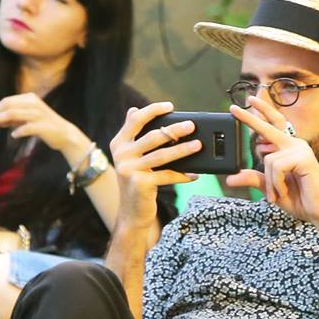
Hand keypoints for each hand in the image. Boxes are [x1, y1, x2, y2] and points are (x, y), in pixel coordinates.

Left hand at [0, 93, 86, 158]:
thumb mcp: (27, 117)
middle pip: (7, 105)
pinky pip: (26, 128)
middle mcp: (34, 103)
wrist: (65, 134)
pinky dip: (17, 131)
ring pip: (13, 114)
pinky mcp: (43, 126)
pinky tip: (14, 135)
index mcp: (29, 98)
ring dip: (0, 121)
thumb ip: (13, 116)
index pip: (6, 101)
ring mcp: (39, 114)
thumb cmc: (44, 126)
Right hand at [109, 102, 198, 230]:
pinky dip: (183, 175)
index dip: (153, 110)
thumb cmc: (137, 180)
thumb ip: (133, 135)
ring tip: (198, 145)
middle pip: (153, 137)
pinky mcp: (140, 184)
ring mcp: (129, 170)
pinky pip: (167, 176)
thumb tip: (134, 108)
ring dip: (183, 150)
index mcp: (119, 143)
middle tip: (192, 125)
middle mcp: (121, 155)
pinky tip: (194, 175)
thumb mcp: (131, 156)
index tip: (170, 106)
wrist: (132, 213)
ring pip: (163, 155)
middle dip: (175, 130)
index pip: (135, 120)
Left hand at [225, 94, 318, 228]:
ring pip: (268, 160)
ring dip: (270, 182)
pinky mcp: (303, 157)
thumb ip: (254, 179)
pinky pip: (276, 167)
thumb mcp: (270, 188)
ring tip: (279, 193)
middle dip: (250, 118)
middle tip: (233, 108)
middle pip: (270, 126)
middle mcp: (295, 144)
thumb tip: (231, 178)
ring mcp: (300, 149)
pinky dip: (276, 183)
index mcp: (288, 148)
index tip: (248, 101)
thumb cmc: (300, 199)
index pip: (273, 126)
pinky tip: (285, 190)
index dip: (261, 113)